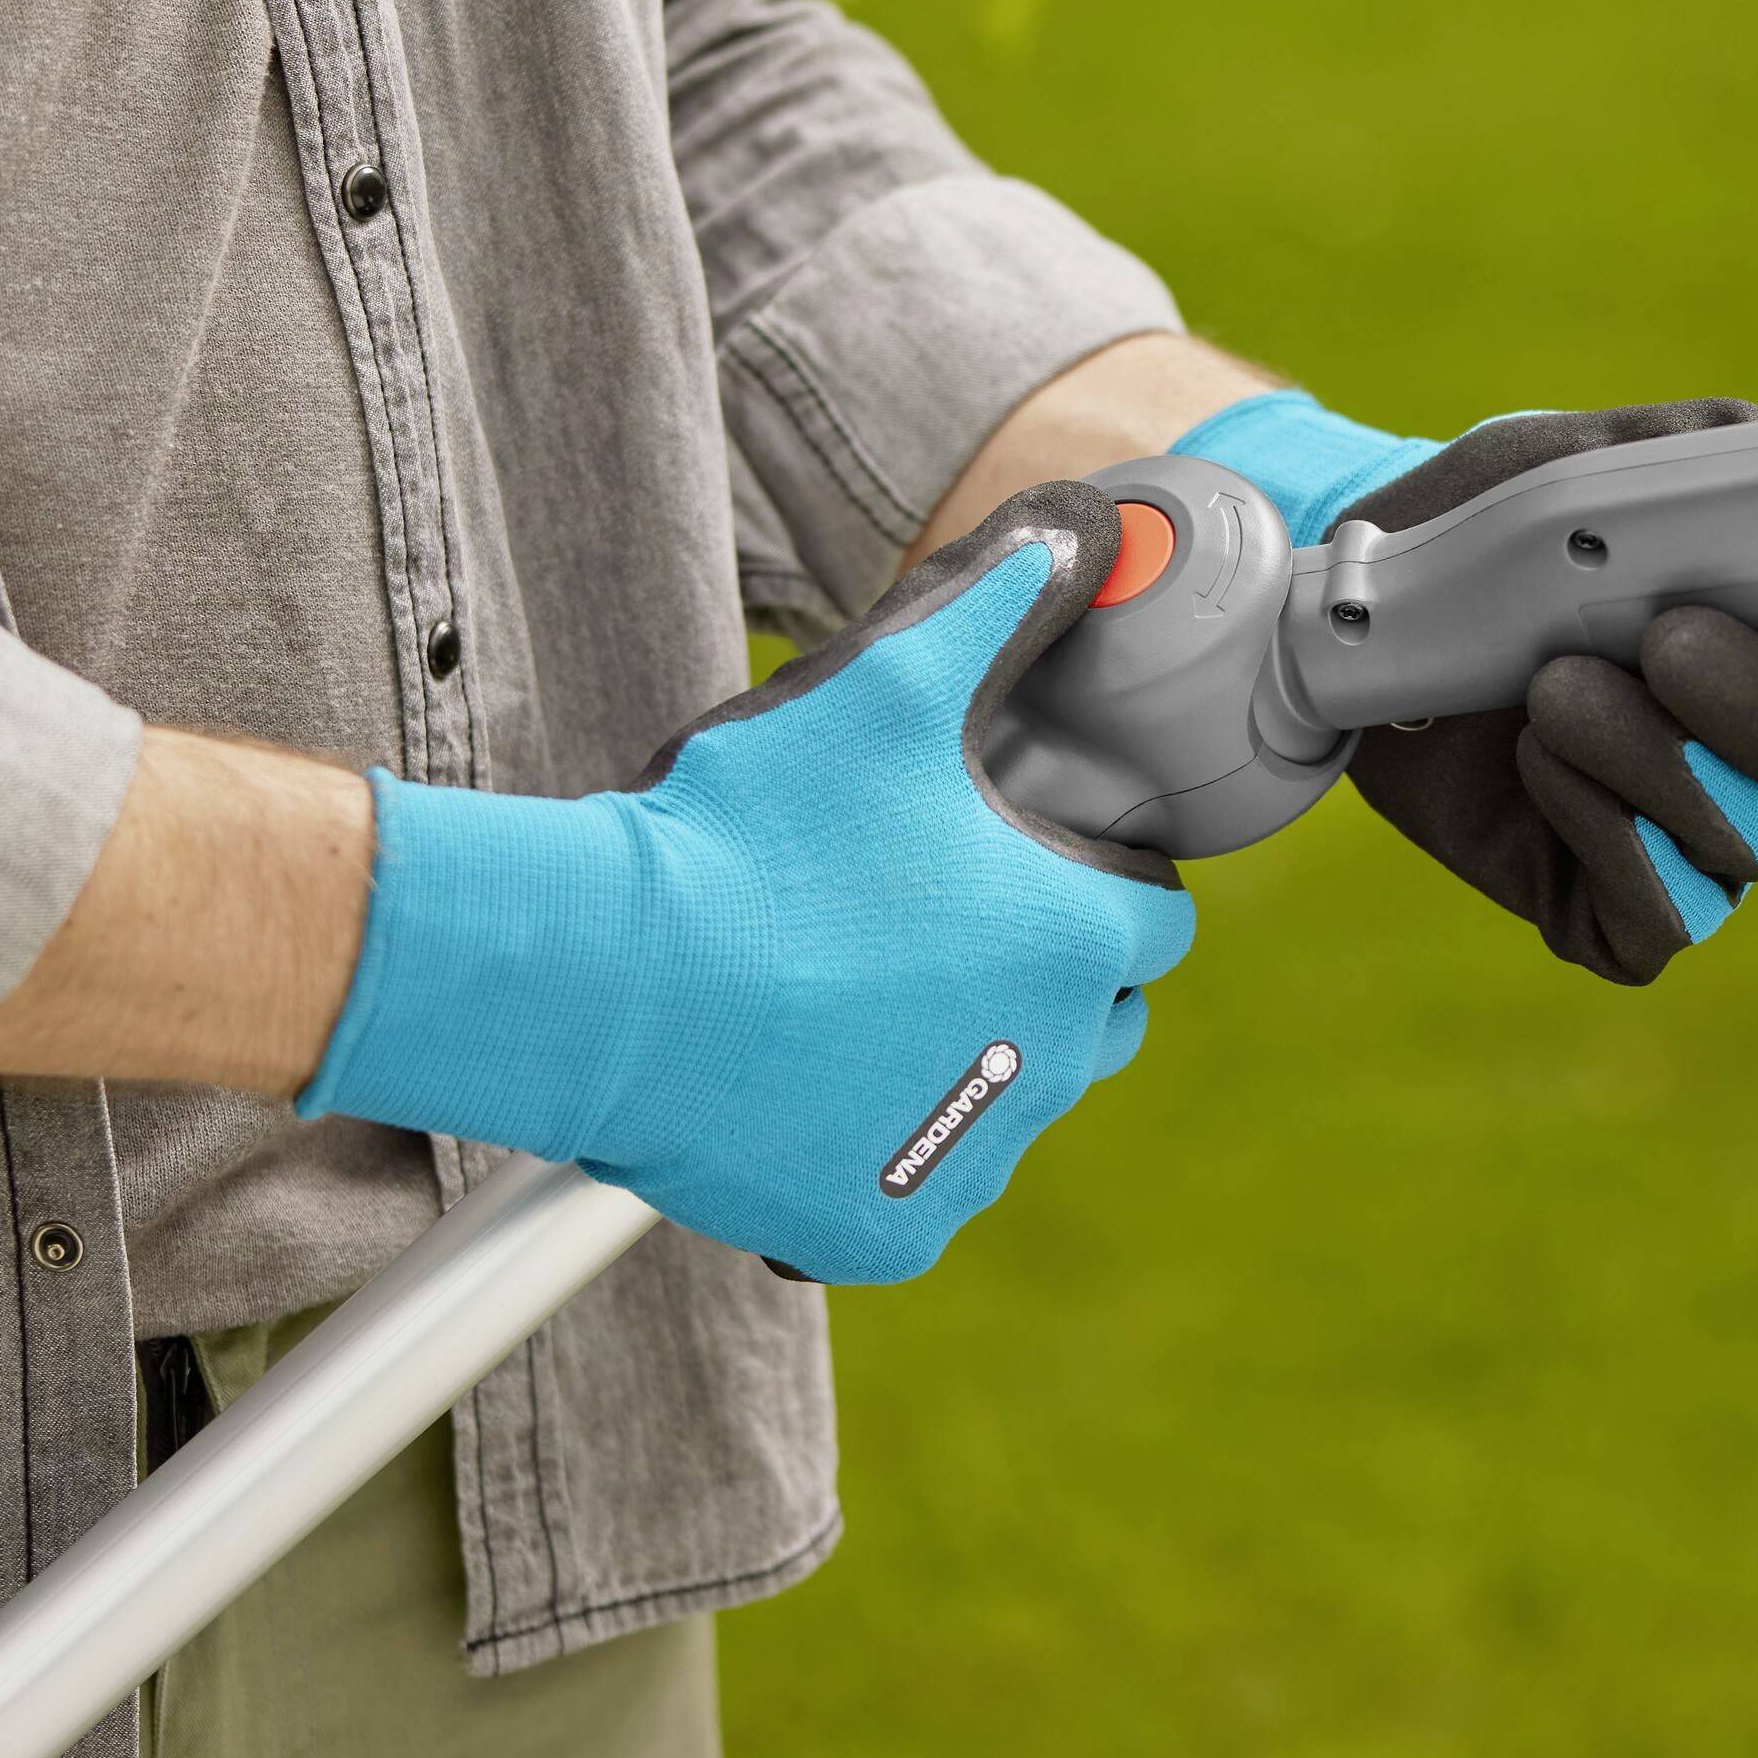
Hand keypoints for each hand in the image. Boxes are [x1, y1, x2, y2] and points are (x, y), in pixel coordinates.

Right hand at [299, 483, 1194, 1281]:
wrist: (606, 980)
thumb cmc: (753, 828)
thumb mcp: (891, 682)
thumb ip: (1004, 599)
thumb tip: (1086, 524)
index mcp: (1071, 941)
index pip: (1151, 920)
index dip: (1097, 878)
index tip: (1023, 860)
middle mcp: (1043, 1064)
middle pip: (1092, 1020)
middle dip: (1039, 974)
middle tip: (930, 926)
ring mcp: (963, 1163)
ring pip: (1000, 1106)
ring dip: (956, 1060)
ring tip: (848, 999)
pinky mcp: (877, 1232)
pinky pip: (911, 1194)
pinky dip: (874, 1152)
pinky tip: (806, 1085)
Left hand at [1175, 393, 1757, 984]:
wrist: (1356, 619)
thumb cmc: (1491, 529)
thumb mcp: (1589, 459)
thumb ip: (1712, 454)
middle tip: (1661, 642)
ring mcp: (1711, 839)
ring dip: (1654, 757)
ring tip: (1551, 685)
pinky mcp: (1626, 908)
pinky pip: (1668, 908)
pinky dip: (1605, 826)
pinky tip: (1538, 757)